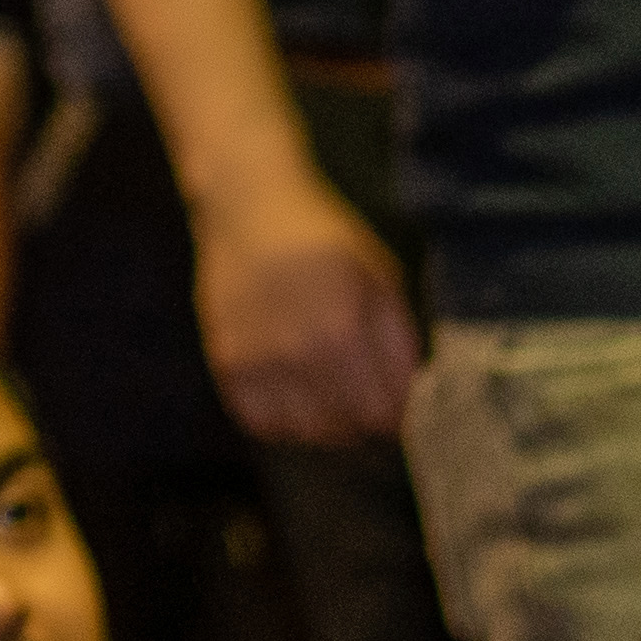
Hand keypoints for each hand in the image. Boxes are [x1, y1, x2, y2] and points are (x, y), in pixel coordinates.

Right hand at [191, 176, 415, 447]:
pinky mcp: (228, 365)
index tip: (395, 397)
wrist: (248, 208)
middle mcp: (298, 354)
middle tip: (363, 390)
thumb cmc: (323, 238)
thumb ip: (398, 341)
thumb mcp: (380, 277)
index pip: (382, 412)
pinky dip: (283, 419)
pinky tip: (294, 390)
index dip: (396, 410)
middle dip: (364, 417)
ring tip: (330, 390)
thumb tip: (412, 395)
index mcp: (343, 330)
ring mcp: (259, 363)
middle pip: (347, 428)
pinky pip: (263, 422)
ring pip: (306, 432)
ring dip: (326, 422)